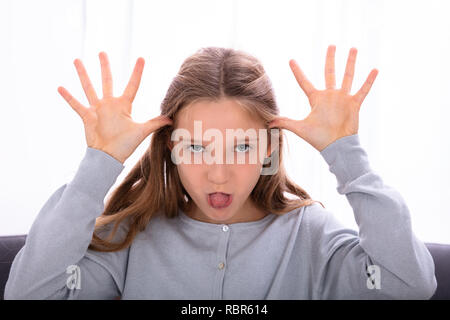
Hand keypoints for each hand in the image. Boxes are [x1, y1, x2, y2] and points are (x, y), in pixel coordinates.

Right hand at [57, 52, 172, 163]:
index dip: (137, 72)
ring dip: (83, 75)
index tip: (141, 58)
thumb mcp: (142, 132)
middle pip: (107, 81)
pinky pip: (76, 105)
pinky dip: (68, 97)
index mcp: (124, 106)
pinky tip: (60, 87)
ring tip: (77, 61)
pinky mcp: (87, 117)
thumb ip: (155, 123)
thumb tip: (171, 119)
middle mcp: (110, 104)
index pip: (132, 85)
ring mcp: (97, 110)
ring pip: (89, 88)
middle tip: (102, 52)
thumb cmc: (126, 146)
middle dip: (105, 67)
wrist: (109, 157)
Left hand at [268, 45, 377, 151]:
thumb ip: (285, 122)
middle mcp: (329, 96)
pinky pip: (363, 90)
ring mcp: (343, 98)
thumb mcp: (299, 128)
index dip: (297, 72)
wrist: (336, 147)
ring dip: (350, 63)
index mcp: (316, 99)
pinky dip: (369, 81)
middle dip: (330, 59)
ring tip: (354, 48)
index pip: (304, 82)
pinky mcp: (354, 104)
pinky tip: (375, 69)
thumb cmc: (318, 139)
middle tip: (331, 45)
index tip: (291, 60)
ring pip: (347, 76)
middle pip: (329, 72)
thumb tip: (268, 122)